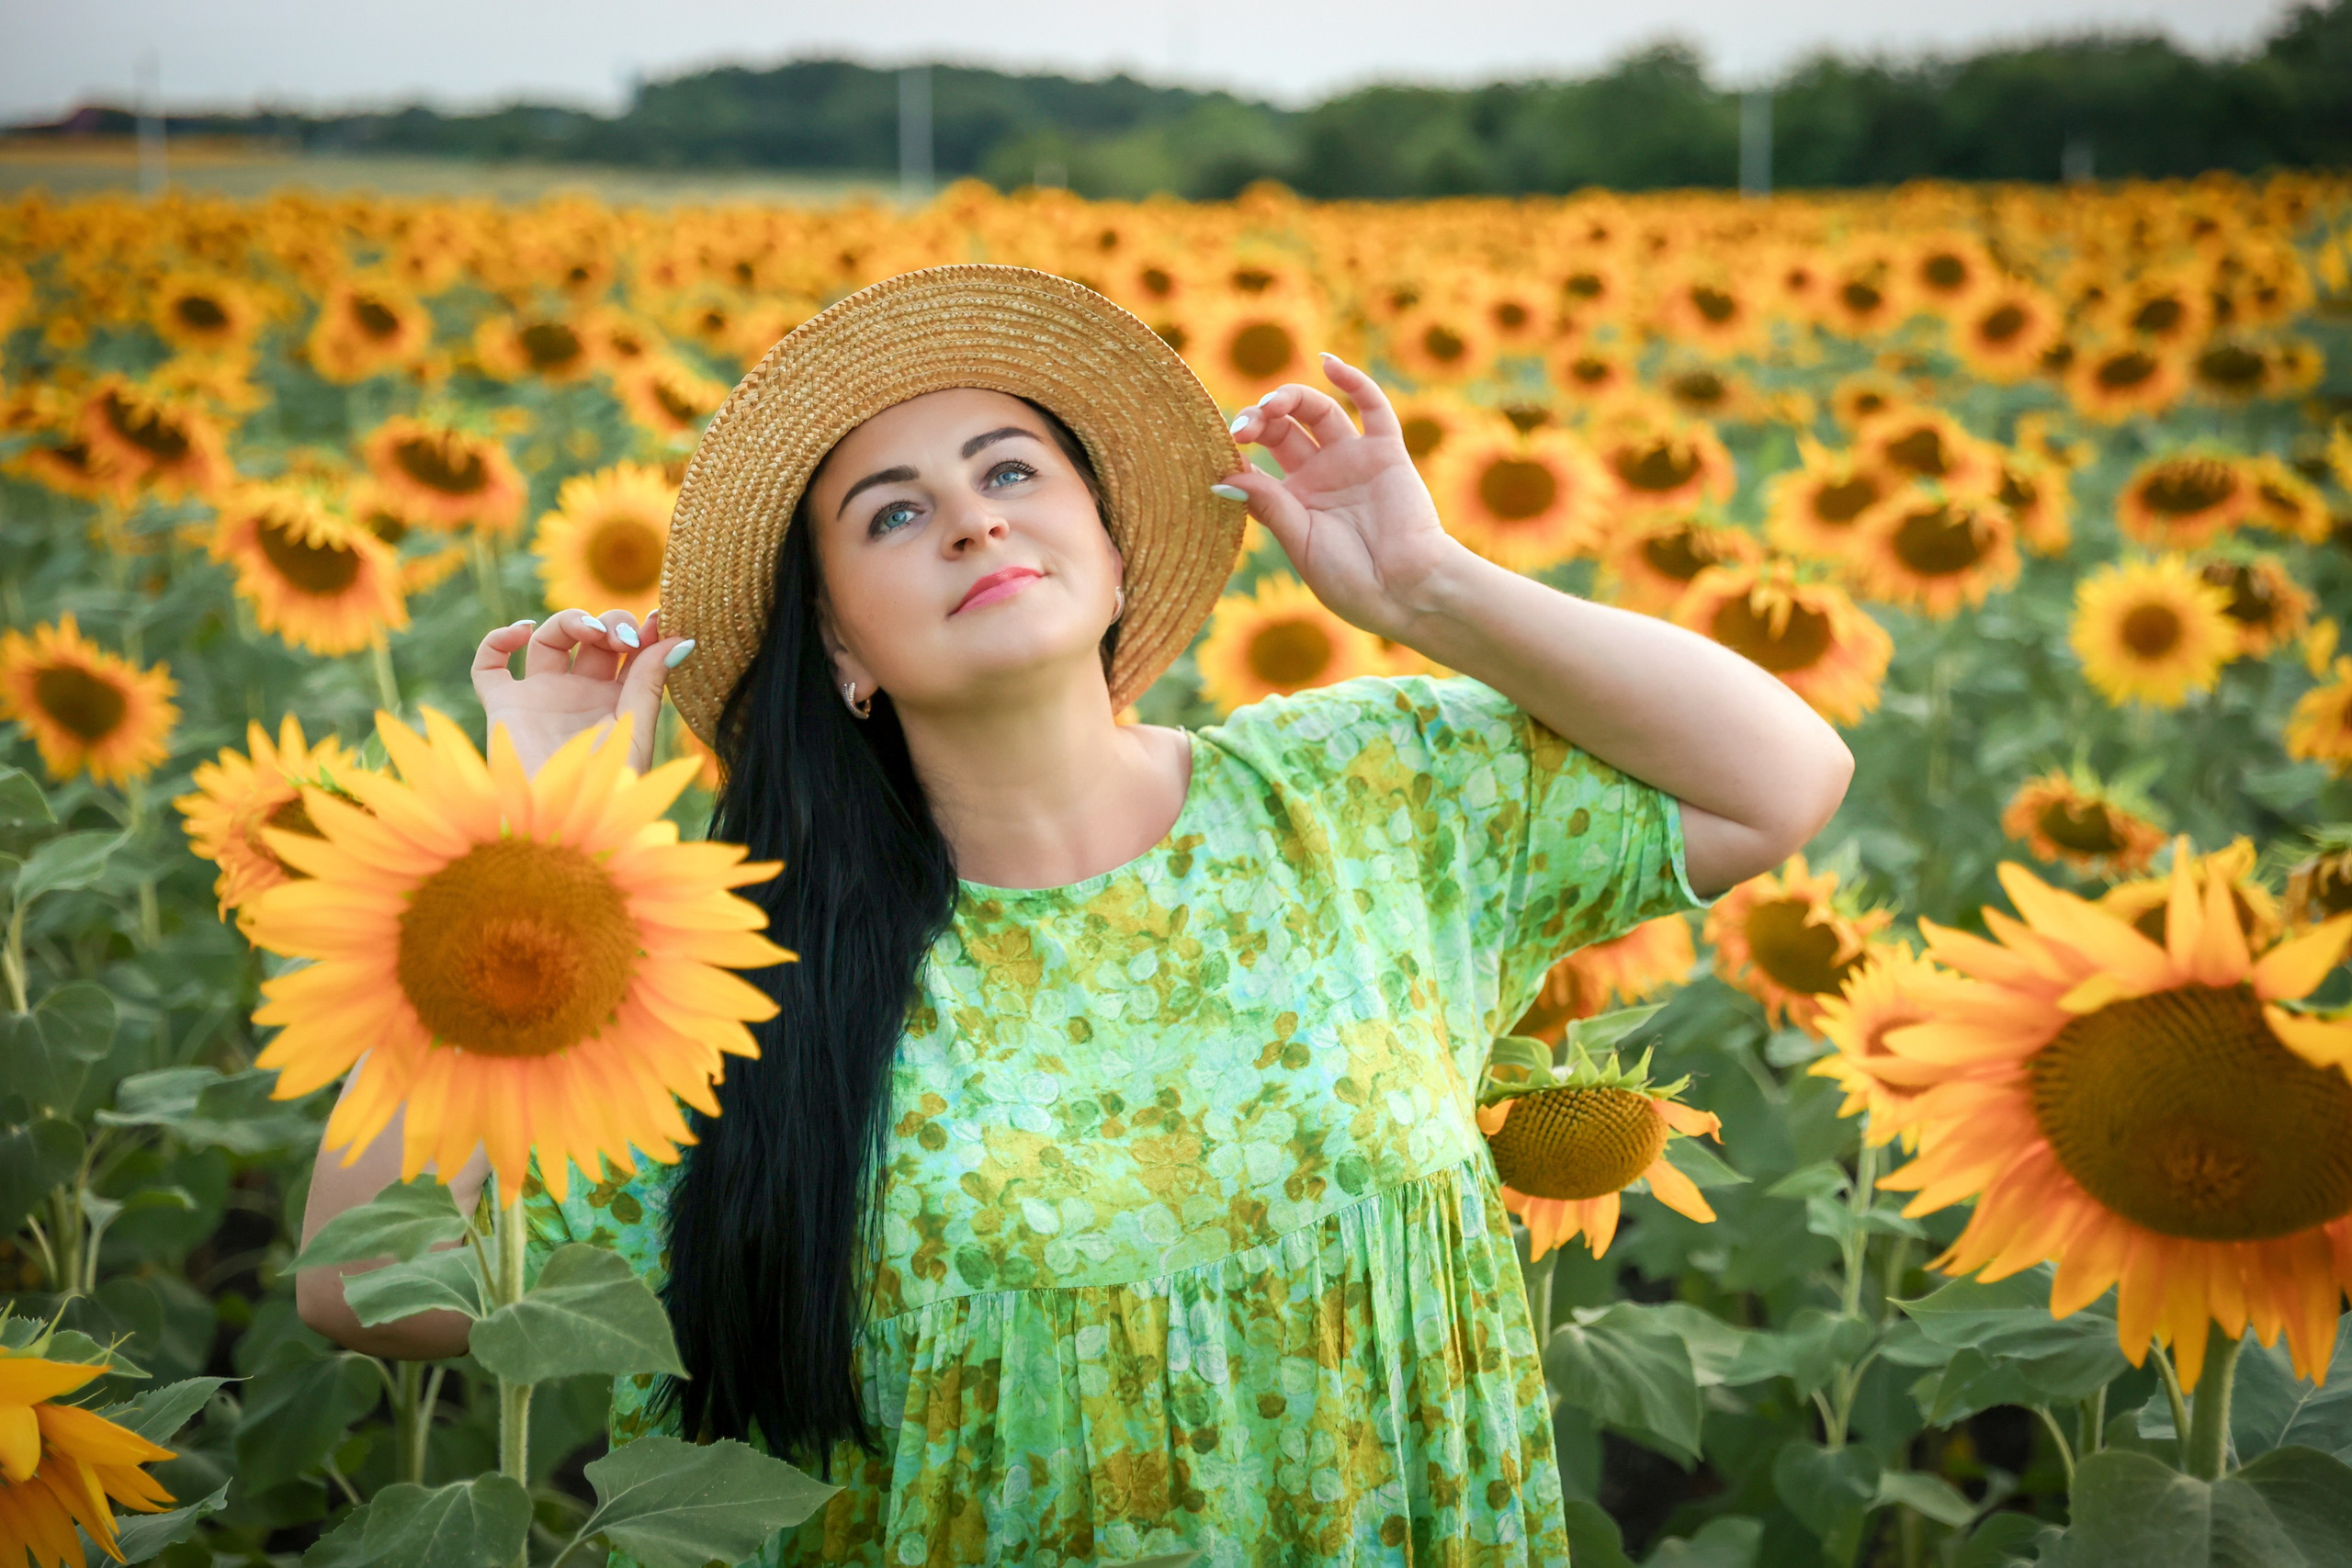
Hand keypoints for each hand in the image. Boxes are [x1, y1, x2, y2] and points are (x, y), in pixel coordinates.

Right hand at [469, 606, 693, 777]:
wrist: (562, 824)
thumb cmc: (606, 790)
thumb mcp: (636, 733)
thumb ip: (650, 684)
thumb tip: (679, 638)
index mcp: (617, 703)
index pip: (631, 652)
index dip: (644, 631)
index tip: (659, 619)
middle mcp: (579, 696)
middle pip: (593, 639)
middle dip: (611, 625)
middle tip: (623, 638)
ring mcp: (540, 699)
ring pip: (548, 639)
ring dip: (569, 621)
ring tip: (591, 631)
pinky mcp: (504, 707)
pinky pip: (489, 666)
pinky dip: (497, 639)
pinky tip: (522, 631)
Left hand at [1216, 352, 1472, 642]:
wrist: (1406, 591)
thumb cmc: (1350, 580)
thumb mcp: (1301, 542)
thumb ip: (1268, 505)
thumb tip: (1222, 477)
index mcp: (1293, 501)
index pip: (1255, 462)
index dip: (1235, 452)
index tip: (1221, 450)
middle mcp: (1320, 473)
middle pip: (1281, 429)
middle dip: (1258, 420)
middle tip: (1243, 428)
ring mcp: (1352, 459)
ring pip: (1318, 411)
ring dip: (1291, 398)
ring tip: (1272, 404)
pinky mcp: (1386, 451)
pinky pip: (1372, 407)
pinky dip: (1353, 381)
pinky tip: (1328, 364)